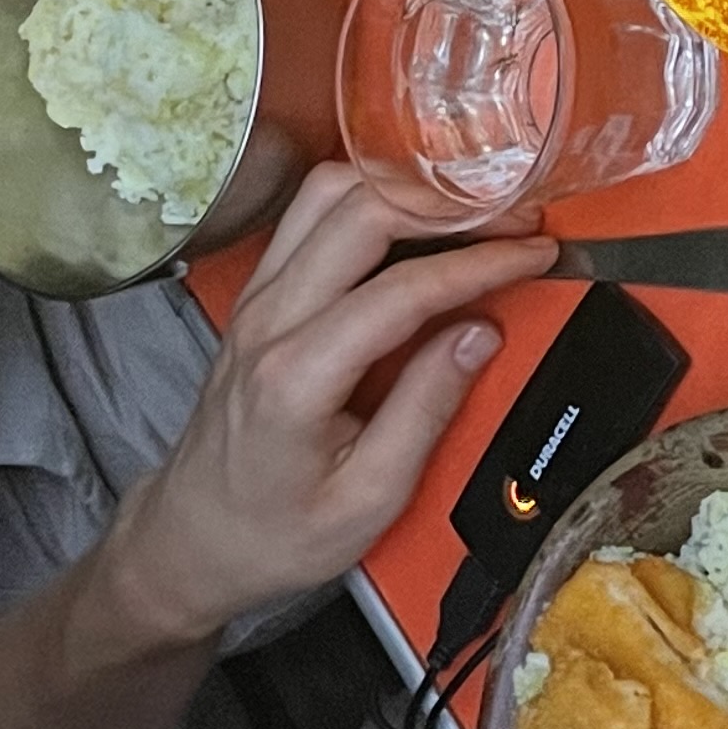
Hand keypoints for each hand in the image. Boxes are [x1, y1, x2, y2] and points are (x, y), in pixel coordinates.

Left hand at [106, 169, 548, 643]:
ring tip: (473, 213)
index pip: (402, 287)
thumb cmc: (277, 534)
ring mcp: (256, 298)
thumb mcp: (368, 498)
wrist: (191, 539)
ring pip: (329, 193)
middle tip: (515, 218)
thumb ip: (426, 408)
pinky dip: (370, 199)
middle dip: (451, 204)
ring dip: (406, 189)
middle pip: (361, 211)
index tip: (536, 252)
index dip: (480, 261)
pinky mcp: (257, 294)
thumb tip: (482, 331)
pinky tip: (416, 222)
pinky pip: (310, 214)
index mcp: (296, 375)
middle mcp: (268, 319)